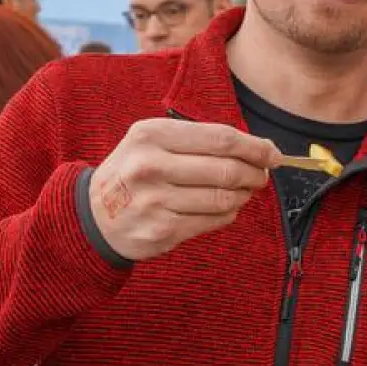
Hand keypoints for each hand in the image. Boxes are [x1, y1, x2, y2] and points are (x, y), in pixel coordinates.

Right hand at [88, 118, 280, 261]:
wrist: (93, 214)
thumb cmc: (135, 172)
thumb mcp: (153, 142)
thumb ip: (201, 141)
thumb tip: (263, 150)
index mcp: (152, 135)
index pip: (221, 139)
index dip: (255, 147)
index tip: (273, 154)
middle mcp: (151, 166)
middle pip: (227, 169)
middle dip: (254, 174)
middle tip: (261, 177)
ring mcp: (155, 201)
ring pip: (224, 198)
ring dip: (243, 196)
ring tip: (242, 192)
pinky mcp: (162, 231)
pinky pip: (213, 221)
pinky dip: (228, 214)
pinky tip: (224, 209)